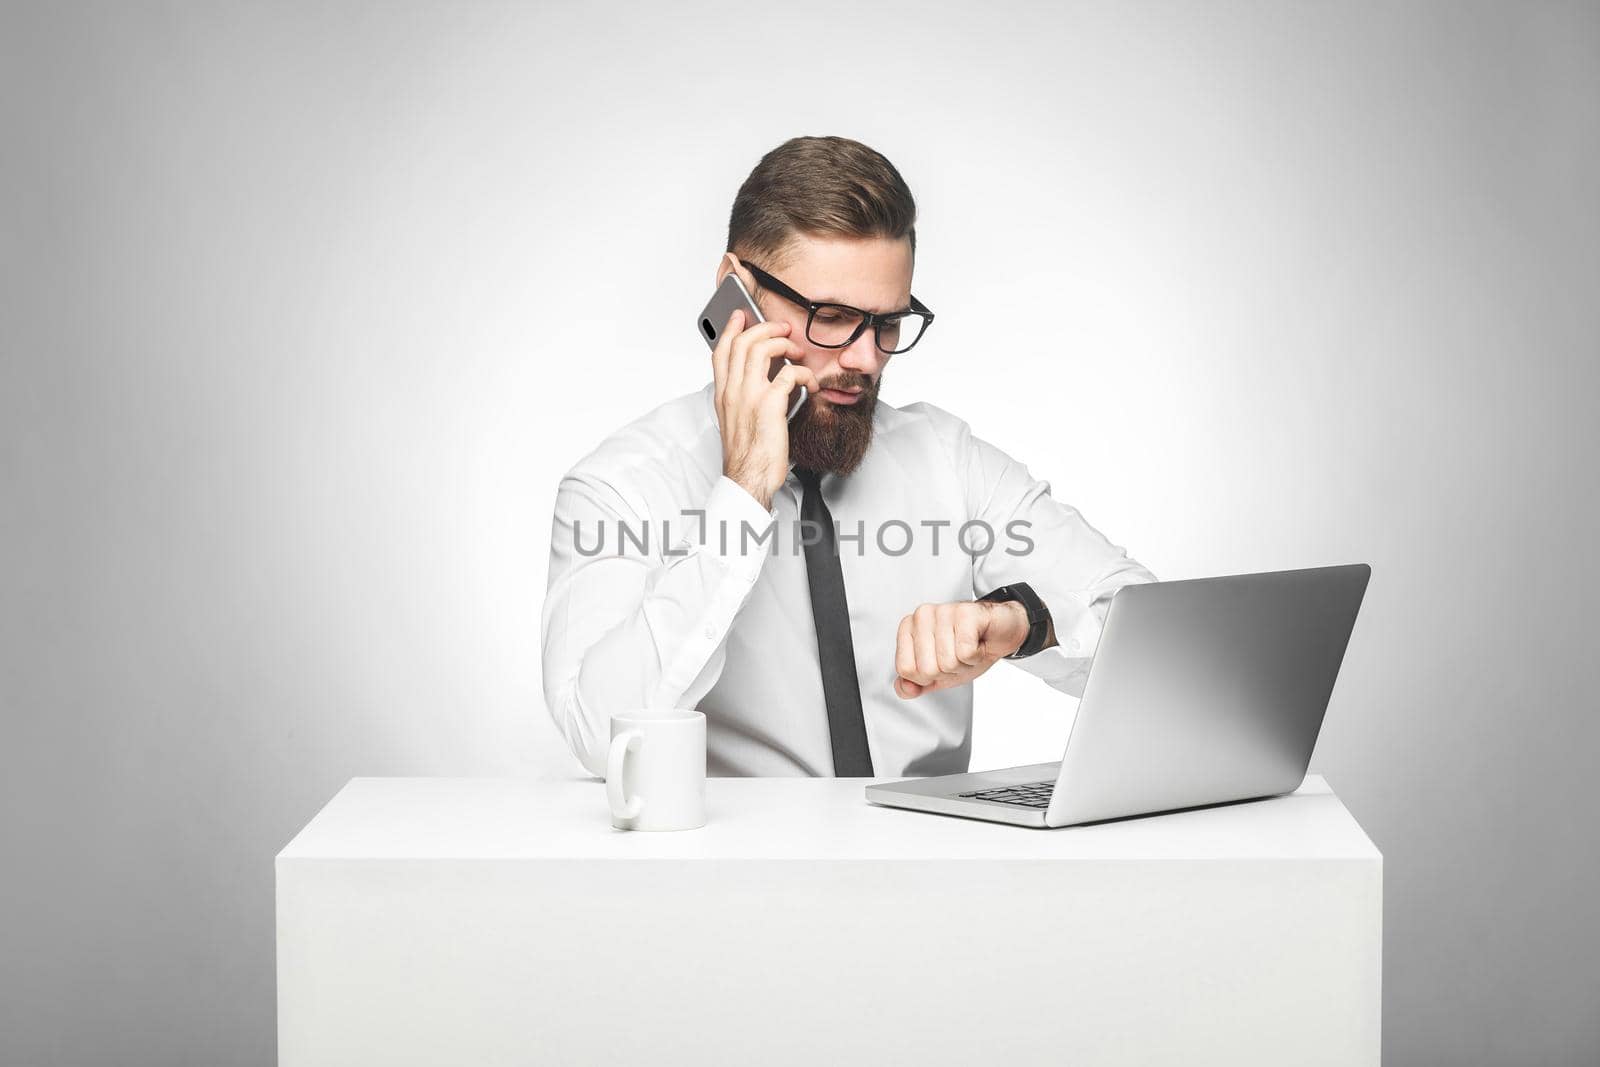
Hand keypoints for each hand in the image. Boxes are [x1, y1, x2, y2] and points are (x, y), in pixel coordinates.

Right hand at [712, 307, 818, 509]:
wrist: (749, 478)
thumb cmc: (747, 455)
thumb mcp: (736, 422)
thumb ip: (743, 398)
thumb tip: (763, 380)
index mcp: (723, 394)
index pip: (721, 351)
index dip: (730, 329)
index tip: (740, 316)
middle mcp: (733, 390)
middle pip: (743, 341)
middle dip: (766, 328)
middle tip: (783, 330)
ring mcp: (750, 395)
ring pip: (762, 348)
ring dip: (784, 344)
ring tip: (797, 352)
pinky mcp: (770, 403)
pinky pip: (790, 374)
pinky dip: (804, 374)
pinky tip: (811, 383)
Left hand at [893, 600, 1031, 698]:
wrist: (1001, 632)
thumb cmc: (970, 648)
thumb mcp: (938, 673)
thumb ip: (916, 683)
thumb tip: (903, 688)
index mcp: (909, 627)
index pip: (905, 669)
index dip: (928, 676)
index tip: (942, 661)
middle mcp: (923, 615)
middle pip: (927, 669)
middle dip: (949, 671)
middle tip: (959, 655)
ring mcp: (943, 611)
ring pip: (947, 662)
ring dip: (965, 664)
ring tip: (970, 648)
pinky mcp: (964, 612)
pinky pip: (965, 653)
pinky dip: (976, 656)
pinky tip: (978, 642)